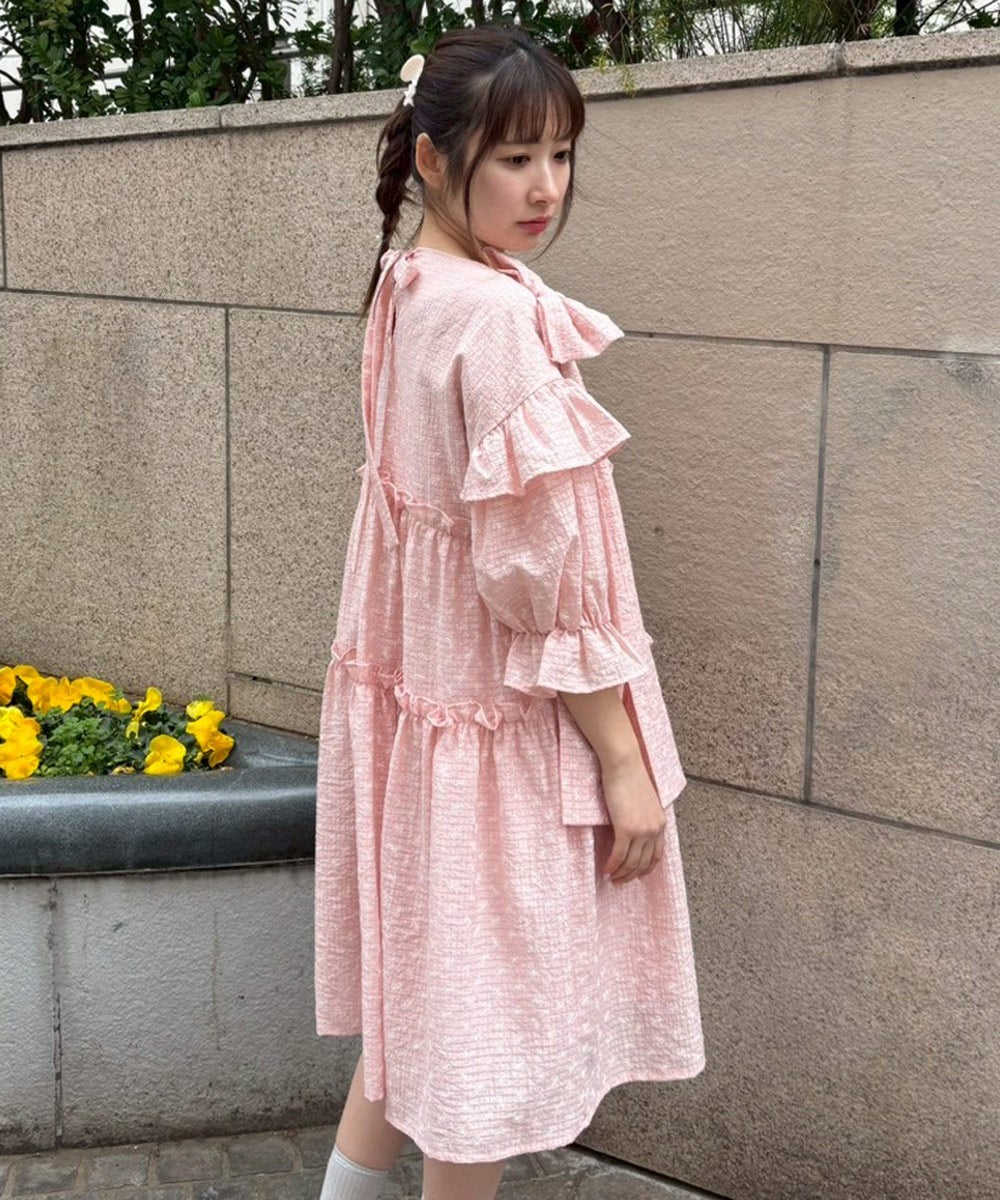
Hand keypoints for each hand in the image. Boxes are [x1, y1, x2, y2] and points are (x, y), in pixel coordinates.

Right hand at [599, 750, 664, 884]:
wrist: (624, 765)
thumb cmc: (630, 777)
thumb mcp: (644, 800)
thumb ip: (642, 816)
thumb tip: (632, 827)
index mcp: (660, 823)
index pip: (656, 855)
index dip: (646, 869)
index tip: (637, 875)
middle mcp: (653, 829)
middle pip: (643, 862)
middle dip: (631, 875)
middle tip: (620, 881)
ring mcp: (641, 830)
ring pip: (631, 862)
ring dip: (621, 873)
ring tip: (611, 878)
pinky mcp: (626, 829)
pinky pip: (619, 855)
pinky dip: (612, 865)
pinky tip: (605, 869)